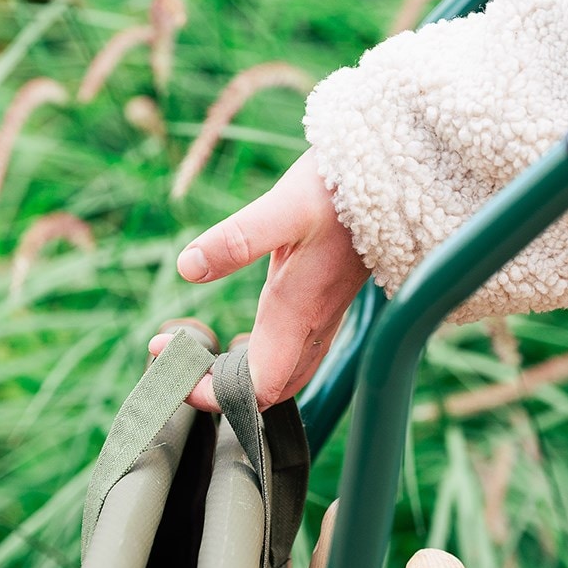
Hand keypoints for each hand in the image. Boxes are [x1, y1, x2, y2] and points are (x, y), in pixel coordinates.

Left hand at [149, 147, 369, 410]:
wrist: (393, 171)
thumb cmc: (341, 190)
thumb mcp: (285, 208)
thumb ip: (238, 239)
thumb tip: (187, 266)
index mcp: (298, 314)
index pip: (257, 389)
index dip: (213, 395)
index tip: (173, 370)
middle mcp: (312, 325)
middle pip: (269, 391)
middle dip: (220, 391)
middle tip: (176, 363)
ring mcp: (322, 315)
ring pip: (284, 374)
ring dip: (241, 377)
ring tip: (199, 355)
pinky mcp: (325, 301)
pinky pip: (293, 353)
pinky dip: (260, 359)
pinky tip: (244, 338)